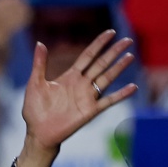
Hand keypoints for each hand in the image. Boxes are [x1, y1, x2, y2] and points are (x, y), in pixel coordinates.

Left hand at [21, 30, 136, 157]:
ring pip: (107, 78)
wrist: (38, 133)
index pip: (88, 56)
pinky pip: (109, 101)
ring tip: (130, 56)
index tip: (111, 33)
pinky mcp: (90, 111)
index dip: (99, 44)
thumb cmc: (35, 110)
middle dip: (114, 52)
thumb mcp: (35, 84)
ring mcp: (87, 97)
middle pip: (101, 64)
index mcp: (70, 76)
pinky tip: (132, 87)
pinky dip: (121, 94)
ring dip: (118, 68)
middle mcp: (82, 84)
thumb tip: (40, 43)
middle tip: (127, 41)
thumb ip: (39, 64)